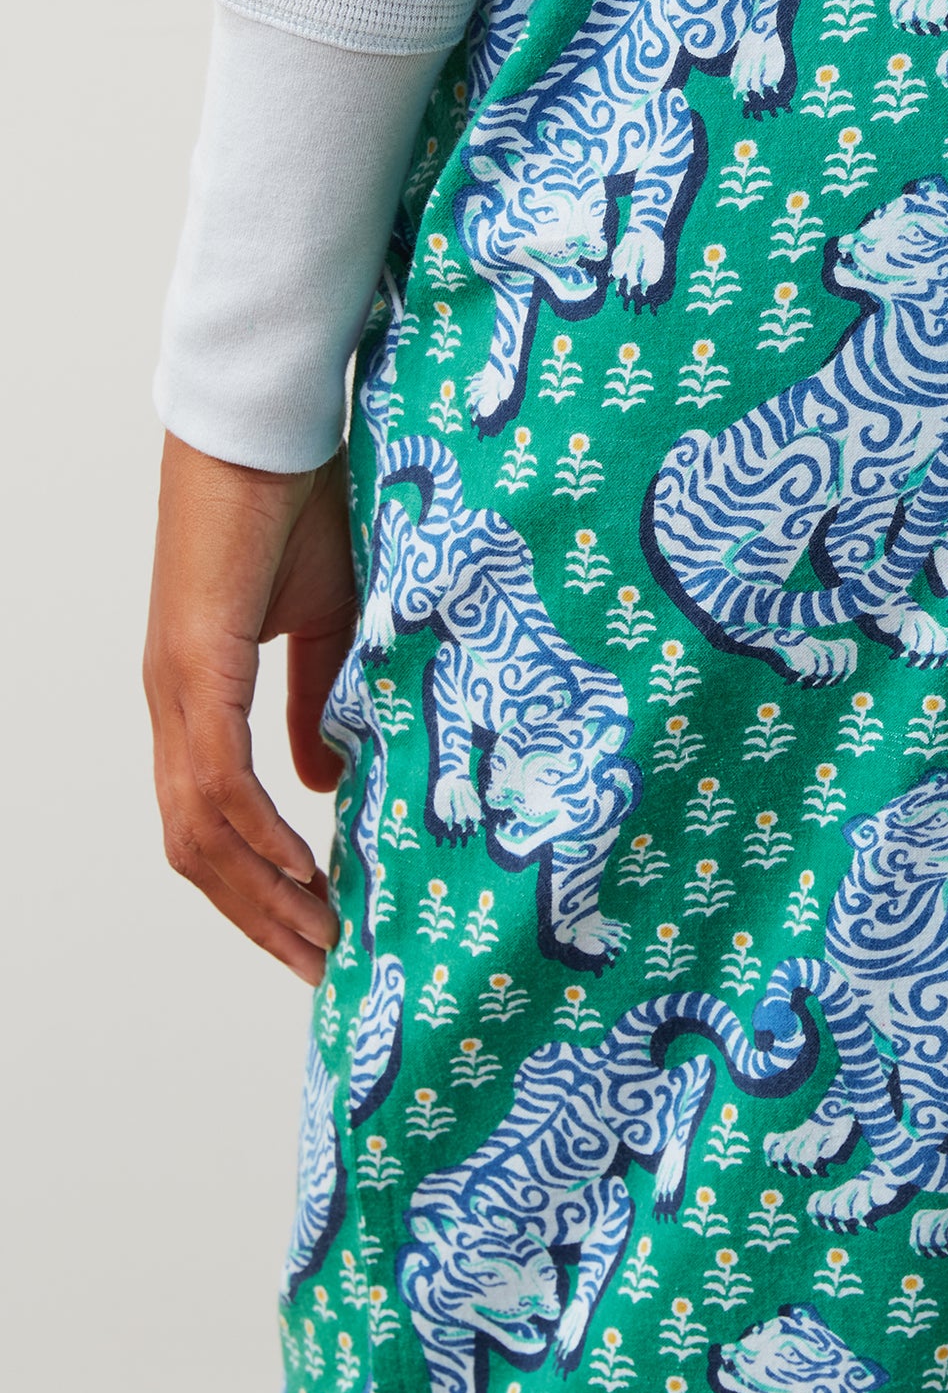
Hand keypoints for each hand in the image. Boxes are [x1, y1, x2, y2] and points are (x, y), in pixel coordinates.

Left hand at [144, 432, 355, 981]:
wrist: (268, 426)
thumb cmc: (298, 506)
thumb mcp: (329, 621)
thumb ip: (321, 702)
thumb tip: (325, 784)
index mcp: (198, 695)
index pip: (210, 821)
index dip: (255, 886)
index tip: (315, 933)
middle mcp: (173, 704)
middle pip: (195, 848)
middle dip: (258, 917)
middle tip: (322, 966)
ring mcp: (177, 689)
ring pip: (199, 830)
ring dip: (259, 895)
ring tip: (322, 938)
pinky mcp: (195, 665)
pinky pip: (218, 778)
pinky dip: (258, 834)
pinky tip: (304, 869)